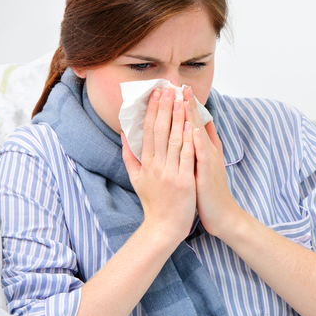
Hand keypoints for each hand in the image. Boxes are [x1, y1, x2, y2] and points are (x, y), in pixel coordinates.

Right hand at [122, 87, 196, 242]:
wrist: (164, 227)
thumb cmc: (153, 202)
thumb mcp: (135, 178)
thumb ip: (129, 156)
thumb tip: (124, 134)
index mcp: (146, 163)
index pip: (148, 131)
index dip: (152, 111)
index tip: (156, 94)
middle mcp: (157, 166)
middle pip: (160, 131)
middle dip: (164, 108)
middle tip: (168, 89)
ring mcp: (171, 173)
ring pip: (174, 140)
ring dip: (178, 118)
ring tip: (181, 99)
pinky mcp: (184, 180)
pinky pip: (187, 156)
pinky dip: (189, 140)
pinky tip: (191, 125)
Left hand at [183, 87, 242, 237]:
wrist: (223, 216)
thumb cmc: (210, 193)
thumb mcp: (206, 166)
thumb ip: (203, 148)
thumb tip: (199, 130)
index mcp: (205, 149)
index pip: (194, 123)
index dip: (187, 106)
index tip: (178, 88)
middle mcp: (208, 152)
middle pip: (197, 123)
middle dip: (188, 104)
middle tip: (180, 84)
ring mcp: (209, 162)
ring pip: (199, 135)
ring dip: (192, 117)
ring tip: (184, 99)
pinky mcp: (208, 174)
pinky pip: (203, 155)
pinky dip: (199, 141)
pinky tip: (194, 129)